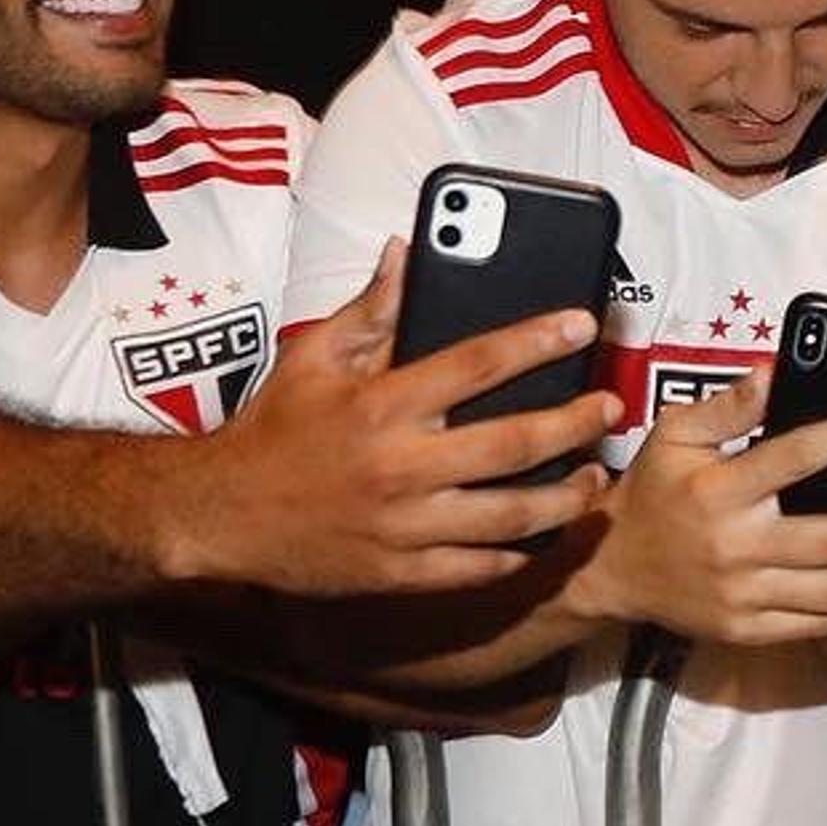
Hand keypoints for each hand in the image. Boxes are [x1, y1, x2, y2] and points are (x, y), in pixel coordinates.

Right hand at [174, 246, 616, 595]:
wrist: (218, 516)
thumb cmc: (272, 431)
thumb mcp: (311, 358)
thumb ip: (370, 310)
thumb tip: (406, 253)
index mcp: (382, 405)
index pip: (477, 363)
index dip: (536, 341)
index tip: (580, 325)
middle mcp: (400, 466)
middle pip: (513, 444)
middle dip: (574, 424)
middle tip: (608, 409)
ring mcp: (403, 526)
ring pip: (509, 516)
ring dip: (563, 499)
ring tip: (592, 479)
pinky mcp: (399, 572)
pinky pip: (476, 568)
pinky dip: (518, 555)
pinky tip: (543, 537)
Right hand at [570, 369, 826, 643]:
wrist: (608, 568)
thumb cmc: (652, 493)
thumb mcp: (674, 435)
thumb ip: (727, 406)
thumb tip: (775, 372)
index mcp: (721, 490)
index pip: (798, 457)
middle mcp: (736, 545)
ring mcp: (743, 595)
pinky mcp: (747, 629)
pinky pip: (817, 624)